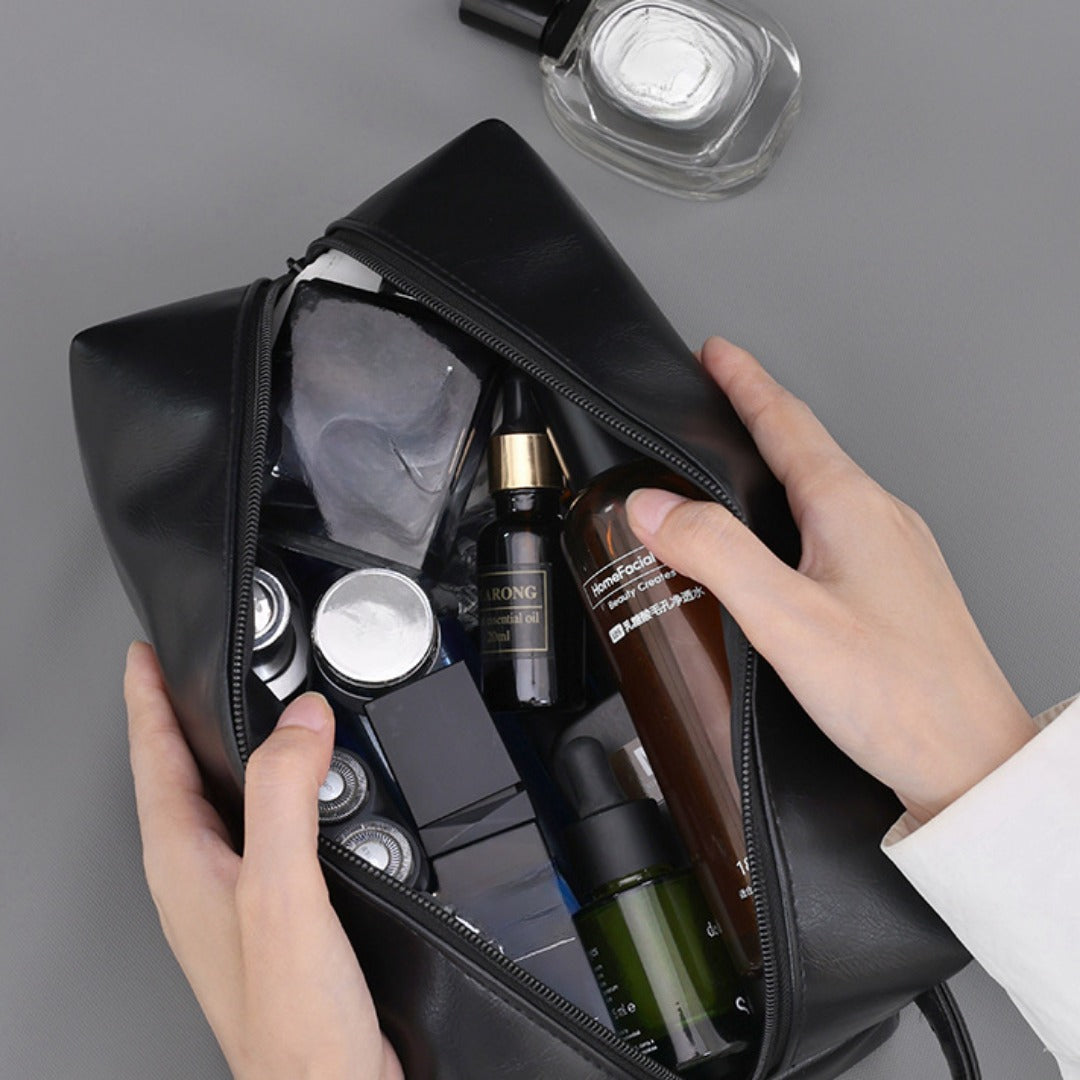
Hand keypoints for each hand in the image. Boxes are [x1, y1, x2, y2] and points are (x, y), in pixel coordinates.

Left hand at [124, 641, 403, 1079]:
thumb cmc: (292, 1025)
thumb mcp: (282, 893)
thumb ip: (285, 798)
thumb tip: (300, 721)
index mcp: (184, 864)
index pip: (153, 759)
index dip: (146, 699)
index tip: (142, 655)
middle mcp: (200, 878)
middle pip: (181, 775)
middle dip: (181, 716)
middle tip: (184, 672)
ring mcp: (235, 898)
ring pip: (225, 802)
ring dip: (235, 754)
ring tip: (245, 716)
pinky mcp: (276, 912)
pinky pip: (267, 830)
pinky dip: (281, 795)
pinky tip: (306, 794)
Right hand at [627, 337, 1034, 824]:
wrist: (972, 763)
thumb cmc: (898, 696)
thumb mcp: (785, 619)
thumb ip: (714, 554)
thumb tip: (652, 505)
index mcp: (851, 508)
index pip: (785, 420)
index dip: (744, 382)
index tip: (716, 353)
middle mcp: (879, 520)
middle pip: (806, 448)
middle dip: (756, 416)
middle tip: (720, 397)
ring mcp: (894, 555)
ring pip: (822, 490)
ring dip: (775, 468)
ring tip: (737, 469)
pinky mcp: (896, 592)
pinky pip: (836, 530)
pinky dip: (794, 518)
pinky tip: (782, 550)